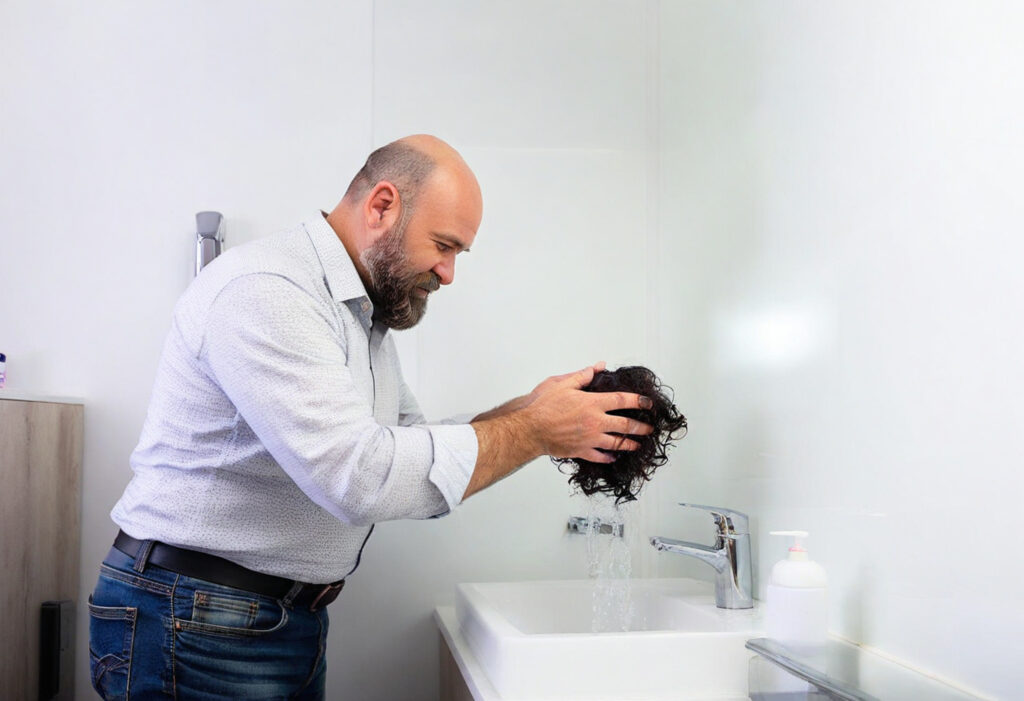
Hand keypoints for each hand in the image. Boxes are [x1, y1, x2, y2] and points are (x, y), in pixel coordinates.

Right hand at [522, 366, 653, 463]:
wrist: (530, 429)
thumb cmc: (543, 406)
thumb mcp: (562, 384)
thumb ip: (582, 376)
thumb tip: (597, 367)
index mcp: (592, 404)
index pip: (622, 400)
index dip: (638, 400)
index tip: (648, 402)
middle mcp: (595, 422)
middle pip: (625, 425)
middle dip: (641, 427)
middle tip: (650, 428)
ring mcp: (590, 439)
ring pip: (617, 443)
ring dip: (630, 444)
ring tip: (638, 444)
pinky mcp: (581, 451)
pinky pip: (600, 456)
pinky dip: (609, 457)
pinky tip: (614, 457)